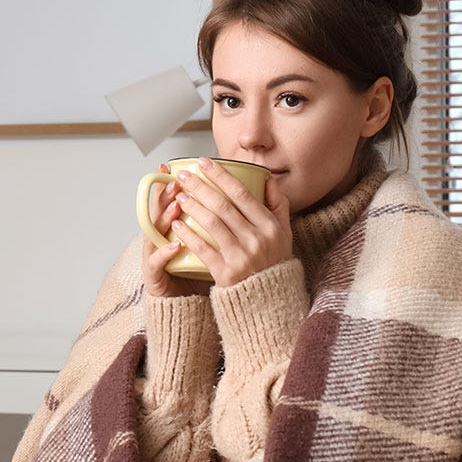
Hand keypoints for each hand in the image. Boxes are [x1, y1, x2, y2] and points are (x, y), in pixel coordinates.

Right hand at [141, 163, 210, 297]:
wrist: (185, 306)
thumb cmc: (199, 274)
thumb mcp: (208, 245)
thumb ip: (215, 223)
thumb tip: (233, 196)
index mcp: (171, 229)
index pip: (167, 202)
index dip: (169, 185)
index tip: (173, 167)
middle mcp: (159, 239)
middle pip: (158, 212)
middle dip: (167, 194)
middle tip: (178, 180)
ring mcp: (153, 256)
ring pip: (155, 232)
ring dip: (166, 217)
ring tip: (178, 204)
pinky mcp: (154, 276)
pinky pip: (158, 262)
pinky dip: (166, 252)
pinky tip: (177, 244)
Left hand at [169, 159, 291, 286]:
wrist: (268, 299)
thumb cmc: (273, 262)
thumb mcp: (284, 233)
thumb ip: (278, 204)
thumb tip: (267, 178)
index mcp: (271, 226)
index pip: (242, 194)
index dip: (221, 176)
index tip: (203, 163)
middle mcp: (258, 240)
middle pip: (223, 206)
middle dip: (200, 186)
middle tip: (183, 175)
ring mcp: (242, 257)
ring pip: (212, 224)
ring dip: (192, 207)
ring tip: (179, 196)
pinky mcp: (227, 273)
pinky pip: (204, 249)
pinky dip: (189, 234)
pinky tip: (177, 224)